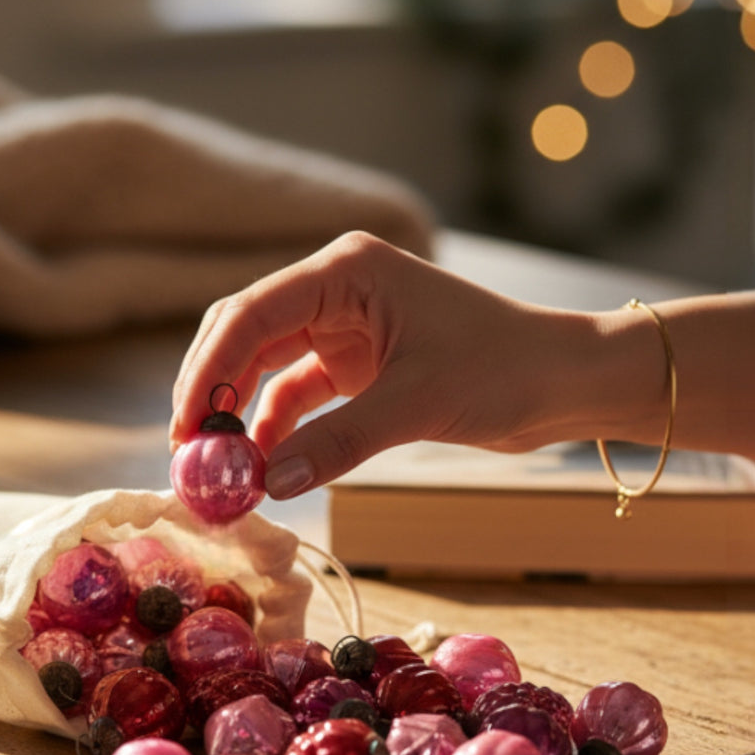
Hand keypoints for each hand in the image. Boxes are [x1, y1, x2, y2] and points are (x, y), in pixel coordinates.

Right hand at [170, 232, 588, 497]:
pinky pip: (295, 394)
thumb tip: (267, 484)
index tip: (187, 426)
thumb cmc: (506, 370)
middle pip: (245, 335)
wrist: (567, 381)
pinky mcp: (355, 363)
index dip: (208, 369)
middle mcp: (335, 288)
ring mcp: (342, 325)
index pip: (252, 312)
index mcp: (346, 270)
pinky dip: (276, 429)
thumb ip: (337, 443)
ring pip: (264, 366)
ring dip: (240, 415)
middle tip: (190, 453)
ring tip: (218, 470)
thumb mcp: (416, 405)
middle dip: (213, 392)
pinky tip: (262, 468)